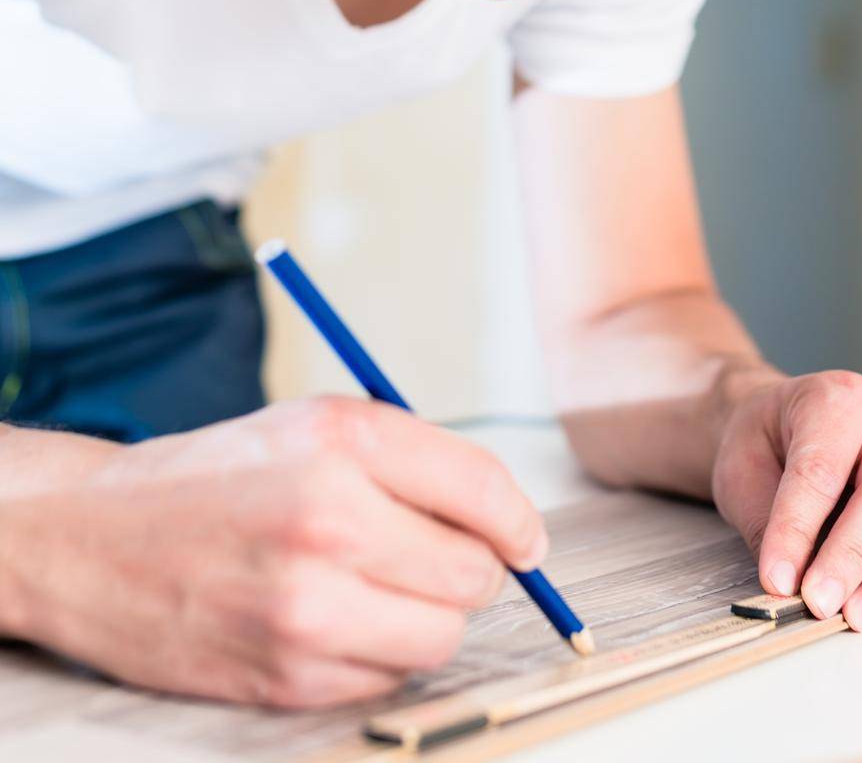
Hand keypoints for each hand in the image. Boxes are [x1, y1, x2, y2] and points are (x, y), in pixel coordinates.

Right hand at [0, 397, 547, 706]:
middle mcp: (330, 519)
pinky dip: (380, 654)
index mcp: (344, 440)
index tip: (524, 539)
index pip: (484, 490)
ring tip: (379, 585)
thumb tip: (513, 526)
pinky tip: (336, 619)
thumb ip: (418, 462)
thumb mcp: (317, 425)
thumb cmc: (220, 474)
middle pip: (474, 573)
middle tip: (430, 554)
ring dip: (428, 616)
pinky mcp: (286, 674)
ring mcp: (307, 606)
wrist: (94, 536)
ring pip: (441, 635)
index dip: (518, 521)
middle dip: (470, 567)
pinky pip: (389, 678)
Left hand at [710, 367, 861, 633]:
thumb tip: (785, 581)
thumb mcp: (742, 466)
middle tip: (820, 603)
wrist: (785, 426)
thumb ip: (763, 519)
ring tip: (861, 618)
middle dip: (854, 556)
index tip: (777, 579)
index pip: (822, 468)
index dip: (798, 528)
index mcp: (840, 400)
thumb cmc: (766, 442)